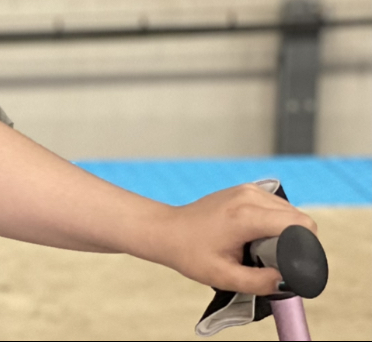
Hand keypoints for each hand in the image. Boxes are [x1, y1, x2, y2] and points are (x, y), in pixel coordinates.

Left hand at [151, 183, 318, 295]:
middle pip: (298, 217)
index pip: (300, 224)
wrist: (166, 230)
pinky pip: (276, 206)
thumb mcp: (223, 276)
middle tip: (273, 260)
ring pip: (289, 211)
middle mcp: (250, 196)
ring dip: (285, 231)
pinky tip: (257, 237)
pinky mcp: (245, 190)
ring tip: (261, 249)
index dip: (305, 246)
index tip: (291, 262)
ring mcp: (247, 190)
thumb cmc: (189, 253)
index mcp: (246, 216)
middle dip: (295, 241)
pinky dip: (275, 222)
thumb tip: (286, 281)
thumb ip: (259, 282)